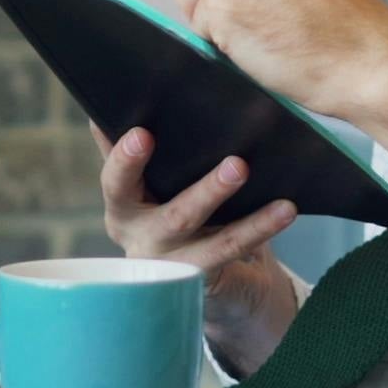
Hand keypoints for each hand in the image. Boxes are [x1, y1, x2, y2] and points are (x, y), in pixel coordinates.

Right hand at [97, 127, 299, 367]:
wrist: (196, 271)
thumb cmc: (164, 208)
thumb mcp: (144, 183)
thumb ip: (123, 151)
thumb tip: (102, 110)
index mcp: (123, 210)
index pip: (116, 183)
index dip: (126, 160)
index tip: (141, 133)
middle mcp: (145, 241)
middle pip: (173, 217)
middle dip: (206, 193)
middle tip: (237, 165)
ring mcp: (178, 264)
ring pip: (214, 240)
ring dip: (247, 215)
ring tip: (265, 183)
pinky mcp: (207, 277)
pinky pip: (236, 249)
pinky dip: (262, 226)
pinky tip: (285, 208)